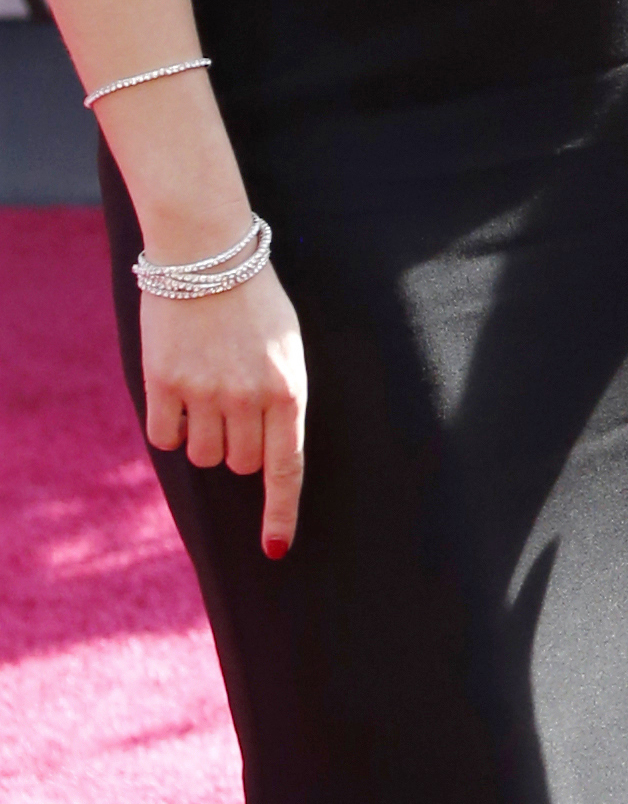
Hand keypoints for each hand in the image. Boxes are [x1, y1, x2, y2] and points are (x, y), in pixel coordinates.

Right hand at [141, 263, 307, 560]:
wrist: (207, 253)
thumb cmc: (254, 303)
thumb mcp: (286, 349)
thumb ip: (279, 400)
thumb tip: (265, 459)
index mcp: (288, 392)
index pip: (286, 470)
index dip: (280, 514)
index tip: (274, 550)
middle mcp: (248, 399)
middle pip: (240, 465)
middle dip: (238, 447)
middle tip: (233, 405)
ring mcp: (204, 393)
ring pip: (203, 455)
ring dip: (203, 436)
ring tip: (206, 388)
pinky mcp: (163, 384)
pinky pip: (164, 438)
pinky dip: (169, 427)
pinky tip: (176, 392)